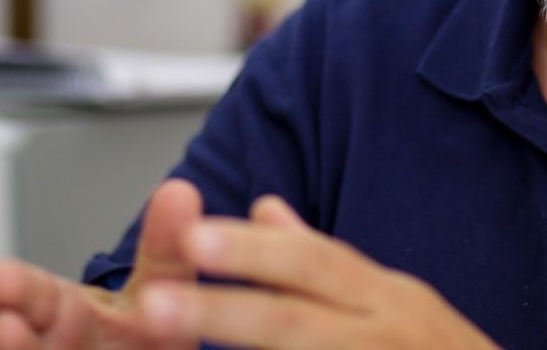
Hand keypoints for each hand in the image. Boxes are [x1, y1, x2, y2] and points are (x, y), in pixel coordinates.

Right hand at [0, 178, 202, 349]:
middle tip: (8, 327)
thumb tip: (180, 192)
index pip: (31, 298)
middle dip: (3, 337)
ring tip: (17, 338)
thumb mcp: (160, 295)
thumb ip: (168, 249)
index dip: (15, 290)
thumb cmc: (146, 340)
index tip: (0, 277)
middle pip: (10, 343)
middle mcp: (43, 348)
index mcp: (63, 314)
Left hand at [135, 195, 499, 349]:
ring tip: (169, 340)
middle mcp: (390, 336)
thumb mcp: (391, 302)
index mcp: (389, 300)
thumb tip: (263, 208)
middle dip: (225, 311)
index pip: (318, 263)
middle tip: (155, 305)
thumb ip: (323, 262)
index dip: (253, 251)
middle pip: (300, 321)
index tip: (189, 238)